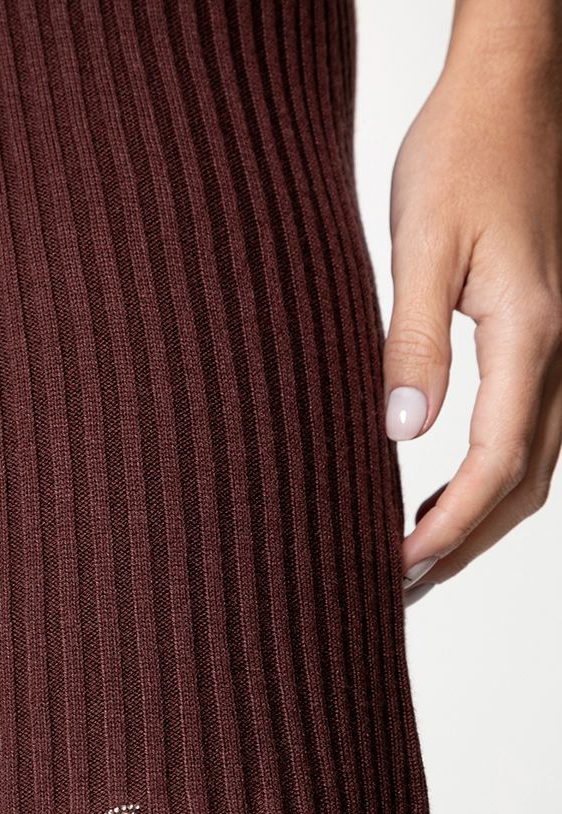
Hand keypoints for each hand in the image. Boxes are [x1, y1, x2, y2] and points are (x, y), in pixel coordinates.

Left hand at [382, 34, 561, 601]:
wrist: (508, 98)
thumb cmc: (464, 156)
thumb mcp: (421, 246)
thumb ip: (412, 342)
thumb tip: (401, 435)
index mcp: (528, 337)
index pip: (493, 466)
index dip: (446, 527)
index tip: (398, 565)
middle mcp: (557, 354)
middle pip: (523, 485)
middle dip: (465, 543)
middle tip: (404, 584)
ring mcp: (558, 349)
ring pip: (533, 465)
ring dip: (480, 519)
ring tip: (421, 555)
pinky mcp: (542, 339)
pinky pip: (530, 432)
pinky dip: (491, 480)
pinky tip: (446, 490)